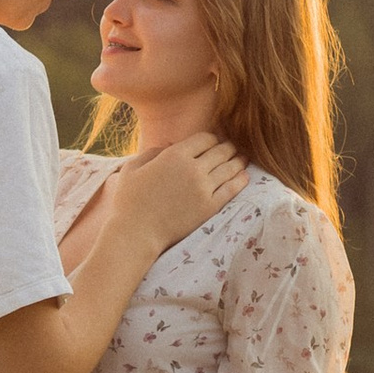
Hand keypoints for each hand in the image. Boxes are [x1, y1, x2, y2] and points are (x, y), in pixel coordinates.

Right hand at [114, 133, 245, 250]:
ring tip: (243, 159)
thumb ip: (153, 152)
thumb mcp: (133, 168)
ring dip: (238, 161)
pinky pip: (232, 189)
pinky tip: (244, 177)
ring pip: (230, 168)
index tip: (214, 142)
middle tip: (233, 149)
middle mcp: (193, 168)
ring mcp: (204, 188)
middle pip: (221, 151)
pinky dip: (240, 181)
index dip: (212, 139)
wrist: (136, 233)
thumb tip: (169, 146)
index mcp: (175, 155)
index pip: (205, 138)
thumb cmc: (129, 201)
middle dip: (228, 148)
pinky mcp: (210, 207)